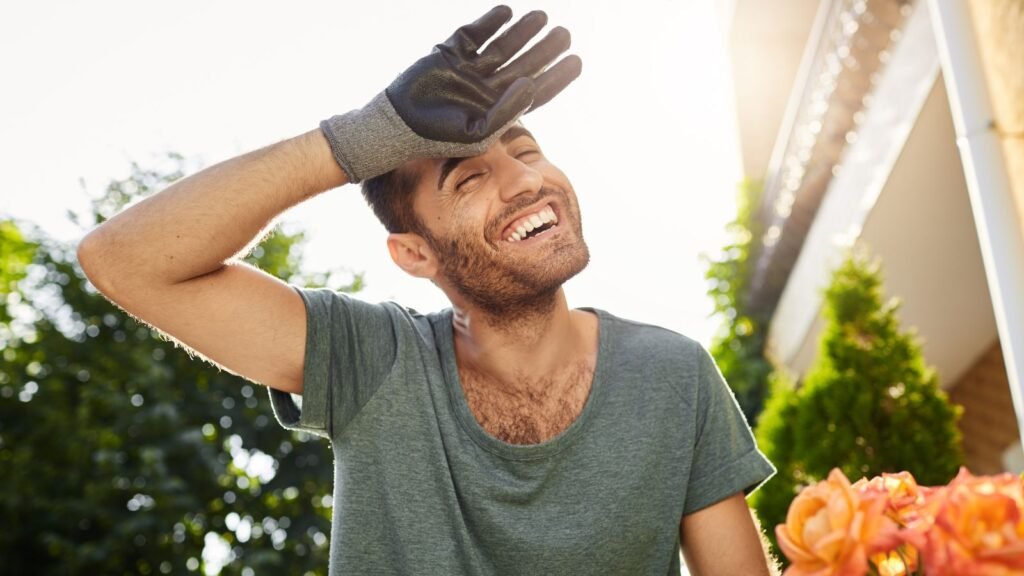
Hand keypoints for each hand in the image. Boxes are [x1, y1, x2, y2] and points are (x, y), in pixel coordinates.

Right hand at [320, 5, 581, 182]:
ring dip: (522, 32)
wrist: (397, 125)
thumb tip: (532, 85)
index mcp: (499, 109)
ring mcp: (469, 69)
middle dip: (545, 49)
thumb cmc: (438, 136)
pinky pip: (473, 35)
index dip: (557, 76)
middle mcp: (488, 88)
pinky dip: (490, 23)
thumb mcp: (478, 132)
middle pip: (524, 65)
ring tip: (542, 16)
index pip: (535, 91)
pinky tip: (506, 12)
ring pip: (503, 46)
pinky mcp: (450, 53)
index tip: (577, 60)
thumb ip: (506, 111)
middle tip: (565, 34)